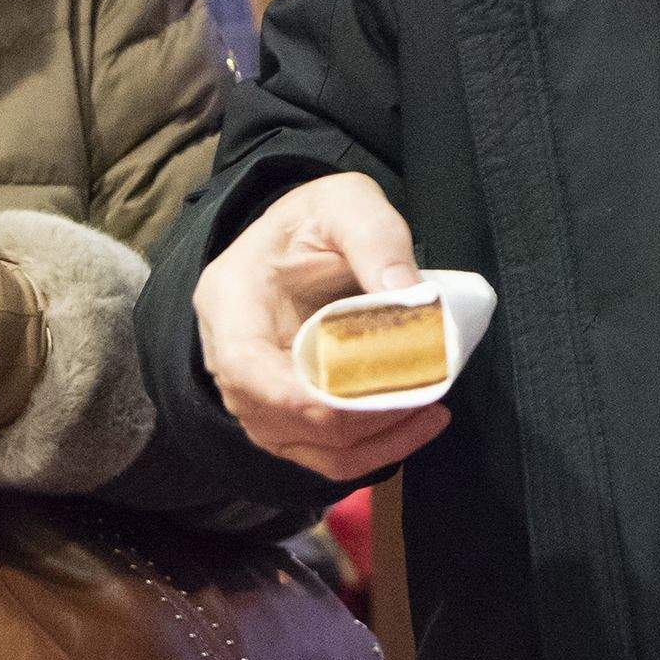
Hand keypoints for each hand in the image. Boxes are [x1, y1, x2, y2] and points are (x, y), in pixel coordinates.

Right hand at [193, 172, 454, 480]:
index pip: (250, 373)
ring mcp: (252, 396)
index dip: (313, 397)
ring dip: (374, 442)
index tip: (385, 390)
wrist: (297, 237)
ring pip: (308, 451)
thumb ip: (377, 241)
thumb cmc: (314, 219)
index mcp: (230, 304)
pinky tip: (413, 424)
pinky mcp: (282, 416)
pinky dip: (371, 449)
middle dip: (364, 418)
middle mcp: (228, 361)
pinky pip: (322, 454)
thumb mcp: (346, 204)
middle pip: (287, 421)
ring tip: (431, 413)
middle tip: (430, 394)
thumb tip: (413, 298)